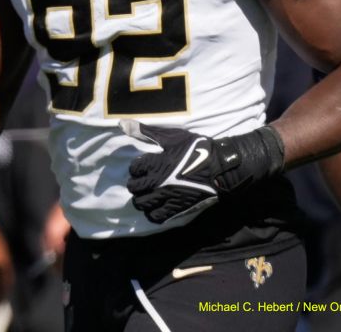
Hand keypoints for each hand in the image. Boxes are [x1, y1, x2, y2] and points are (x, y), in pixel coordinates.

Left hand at [122, 120, 284, 224]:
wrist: (218, 168)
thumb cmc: (196, 149)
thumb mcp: (172, 136)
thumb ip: (146, 132)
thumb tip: (121, 124)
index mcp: (155, 164)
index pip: (134, 169)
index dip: (136, 168)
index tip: (143, 167)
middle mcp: (156, 183)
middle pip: (134, 188)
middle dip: (136, 184)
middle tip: (143, 181)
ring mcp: (165, 198)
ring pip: (141, 204)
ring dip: (141, 199)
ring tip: (148, 194)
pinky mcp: (175, 209)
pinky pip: (156, 217)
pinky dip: (152, 213)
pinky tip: (156, 206)